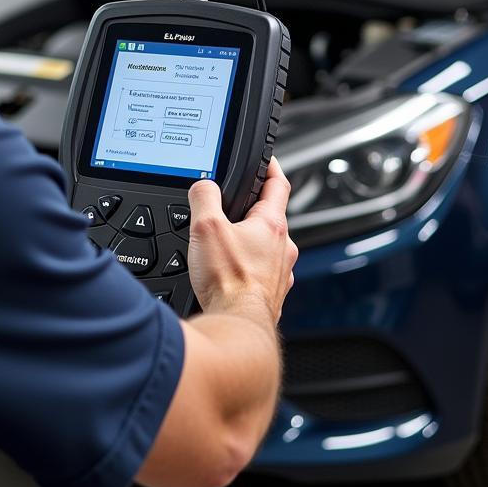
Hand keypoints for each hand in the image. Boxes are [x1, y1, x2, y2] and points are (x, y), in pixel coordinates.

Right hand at [186, 157, 296, 324]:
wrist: (236, 326)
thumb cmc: (228, 281)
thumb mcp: (206, 227)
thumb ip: (205, 197)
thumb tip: (203, 185)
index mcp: (272, 225)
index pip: (278, 184)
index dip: (272, 167)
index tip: (267, 159)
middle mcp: (284, 249)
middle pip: (271, 218)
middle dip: (252, 211)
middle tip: (233, 208)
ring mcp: (280, 274)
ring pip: (268, 248)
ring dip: (250, 243)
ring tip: (226, 246)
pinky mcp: (271, 296)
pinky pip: (262, 274)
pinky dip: (248, 269)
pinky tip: (230, 275)